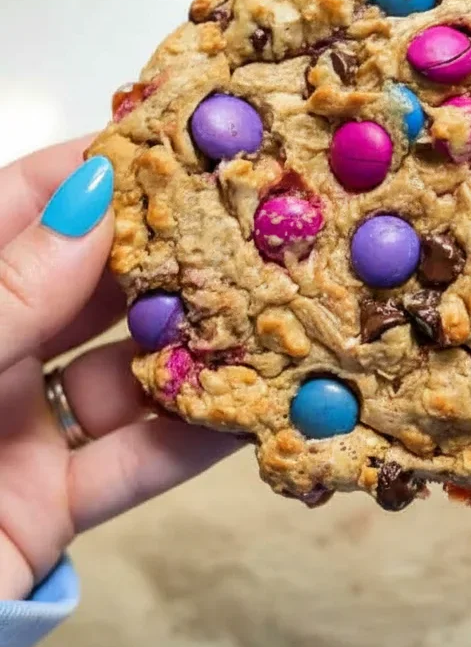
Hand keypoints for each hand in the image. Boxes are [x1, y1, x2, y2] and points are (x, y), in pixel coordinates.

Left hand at [0, 139, 240, 599]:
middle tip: (249, 215)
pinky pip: (130, 463)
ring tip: (269, 303)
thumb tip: (93, 200)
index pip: (15, 209)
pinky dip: (190, 439)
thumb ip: (8, 292)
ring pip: (121, 373)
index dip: (90, 170)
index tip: (173, 138)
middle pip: (84, 286)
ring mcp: (14, 430)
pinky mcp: (46, 508)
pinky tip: (251, 407)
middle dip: (164, 252)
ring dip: (193, 345)